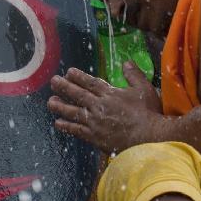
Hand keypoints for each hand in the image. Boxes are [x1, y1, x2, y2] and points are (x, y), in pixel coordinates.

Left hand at [48, 63, 162, 153]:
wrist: (150, 139)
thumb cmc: (149, 114)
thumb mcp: (144, 89)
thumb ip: (134, 75)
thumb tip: (126, 62)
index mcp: (110, 94)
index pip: (90, 82)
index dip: (78, 76)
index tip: (68, 72)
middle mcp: (99, 106)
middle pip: (77, 94)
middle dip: (64, 87)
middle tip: (53, 81)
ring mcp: (96, 122)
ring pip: (73, 112)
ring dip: (60, 106)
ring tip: (50, 102)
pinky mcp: (95, 137)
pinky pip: (77, 130)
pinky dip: (67, 126)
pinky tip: (58, 123)